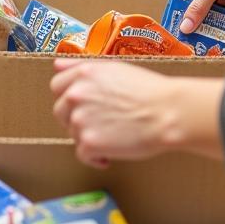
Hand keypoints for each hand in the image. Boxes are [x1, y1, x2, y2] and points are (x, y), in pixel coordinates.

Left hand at [51, 59, 189, 165]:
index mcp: (83, 73)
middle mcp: (76, 94)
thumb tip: (56, 65)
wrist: (168, 112)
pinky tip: (111, 154)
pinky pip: (83, 154)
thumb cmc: (148, 90)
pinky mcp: (89, 143)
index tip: (82, 105)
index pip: (56, 86)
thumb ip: (81, 66)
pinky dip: (95, 158)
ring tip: (113, 136)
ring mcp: (80, 119)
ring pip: (73, 133)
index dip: (69, 97)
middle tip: (100, 123)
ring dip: (88, 137)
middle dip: (77, 118)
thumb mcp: (113, 67)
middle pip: (61, 112)